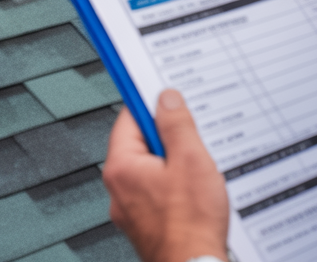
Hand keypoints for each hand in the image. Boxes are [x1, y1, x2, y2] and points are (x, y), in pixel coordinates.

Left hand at [103, 89, 228, 261]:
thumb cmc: (190, 225)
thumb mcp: (190, 159)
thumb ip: (176, 124)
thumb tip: (167, 99)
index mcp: (122, 168)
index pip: (129, 118)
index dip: (150, 103)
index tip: (162, 92)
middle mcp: (120, 189)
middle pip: (141, 142)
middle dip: (167, 136)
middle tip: (190, 135)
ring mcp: (132, 209)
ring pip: (152, 168)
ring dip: (174, 162)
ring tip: (196, 168)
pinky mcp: (147, 223)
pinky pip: (158, 190)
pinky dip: (175, 185)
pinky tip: (195, 191)